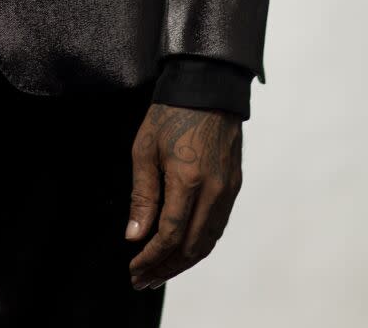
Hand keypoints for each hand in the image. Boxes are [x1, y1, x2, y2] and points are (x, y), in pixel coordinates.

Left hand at [125, 101, 241, 290]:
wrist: (208, 87)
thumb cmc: (170, 114)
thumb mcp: (145, 148)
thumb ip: (142, 195)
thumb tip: (135, 237)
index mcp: (188, 182)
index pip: (170, 236)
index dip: (151, 258)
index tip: (134, 269)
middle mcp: (213, 192)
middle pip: (191, 248)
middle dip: (165, 268)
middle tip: (143, 280)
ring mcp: (227, 190)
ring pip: (207, 242)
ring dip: (183, 263)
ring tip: (160, 272)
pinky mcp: (234, 186)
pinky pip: (217, 226)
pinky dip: (199, 245)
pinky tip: (183, 250)